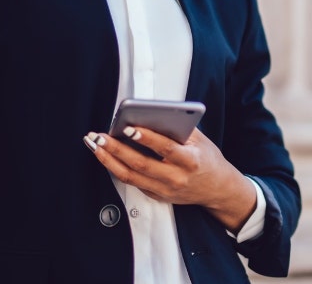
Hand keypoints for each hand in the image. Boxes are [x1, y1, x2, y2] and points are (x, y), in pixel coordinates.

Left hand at [83, 127, 257, 232]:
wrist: (217, 189)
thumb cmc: (207, 159)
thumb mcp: (200, 140)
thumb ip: (179, 128)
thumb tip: (150, 115)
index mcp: (190, 161)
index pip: (165, 149)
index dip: (146, 138)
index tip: (129, 127)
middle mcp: (176, 178)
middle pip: (141, 164)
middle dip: (117, 149)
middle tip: (100, 136)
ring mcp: (165, 190)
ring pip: (131, 176)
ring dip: (109, 160)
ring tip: (95, 145)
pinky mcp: (156, 196)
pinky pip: (132, 182)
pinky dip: (116, 168)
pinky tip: (105, 156)